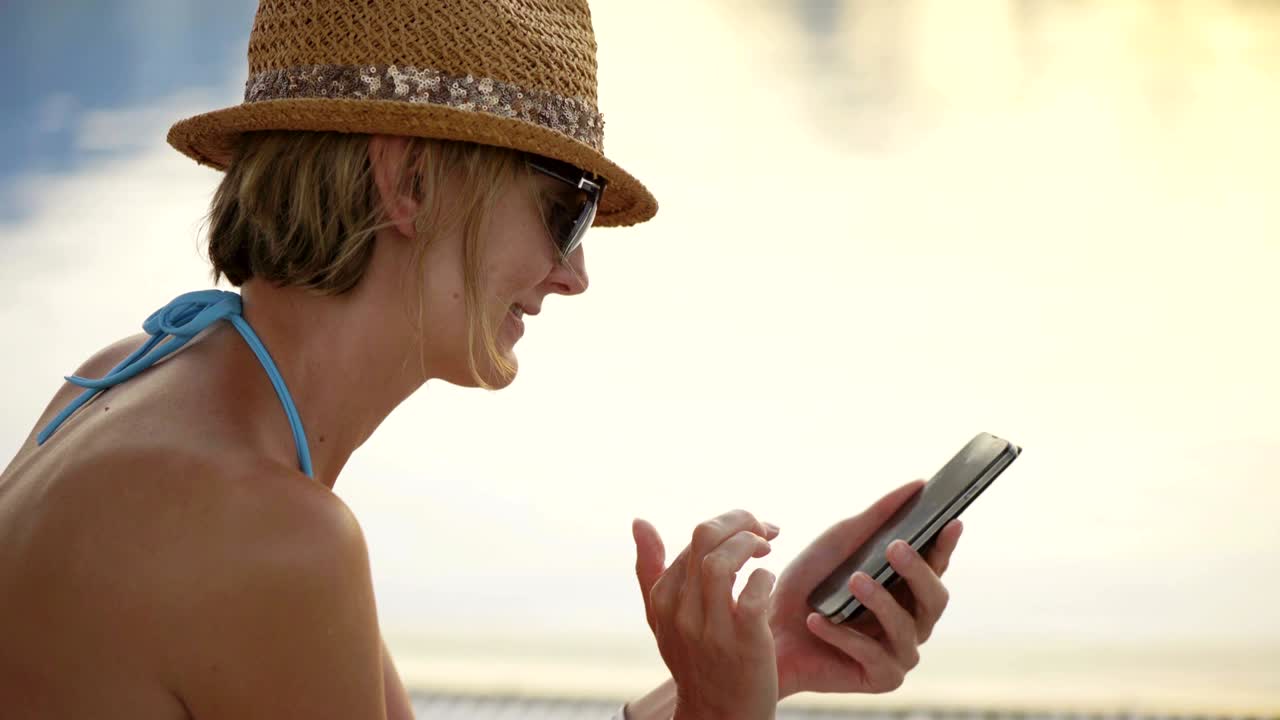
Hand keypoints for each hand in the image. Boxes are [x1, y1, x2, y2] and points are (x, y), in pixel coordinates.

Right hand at [632, 510, 780, 719]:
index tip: (752, 532)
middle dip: (741, 521)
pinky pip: (752, 593)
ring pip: (722, 561)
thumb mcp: (662, 618)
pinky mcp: (743, 641)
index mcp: (663, 599)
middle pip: (705, 538)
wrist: (719, 715)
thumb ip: (650, 569)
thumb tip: (639, 521)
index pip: (693, 540)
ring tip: (767, 549)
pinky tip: (769, 580)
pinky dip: (765, 577)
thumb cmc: (695, 660)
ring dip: (751, 543)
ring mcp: (711, 628)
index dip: (728, 526)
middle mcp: (681, 611)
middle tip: (765, 530)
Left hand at [768, 480, 963, 696]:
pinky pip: (874, 656)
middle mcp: (911, 620)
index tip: (949, 521)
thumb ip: (879, 516)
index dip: (946, 545)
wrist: (765, 628)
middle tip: (896, 547)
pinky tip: (819, 620)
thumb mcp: (840, 541)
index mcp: (907, 587)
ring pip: (907, 628)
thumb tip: (918, 484)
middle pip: (936, 599)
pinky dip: (845, 636)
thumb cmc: (806, 584)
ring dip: (880, 601)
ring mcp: (899, 651)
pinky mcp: (881, 678)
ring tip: (853, 580)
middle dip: (918, 571)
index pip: (937, 565)